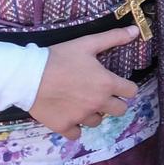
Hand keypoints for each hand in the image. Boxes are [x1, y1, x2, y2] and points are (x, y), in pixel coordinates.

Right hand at [29, 26, 141, 140]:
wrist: (27, 76)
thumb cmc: (59, 58)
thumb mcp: (87, 43)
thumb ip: (114, 37)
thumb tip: (136, 30)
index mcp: (107, 84)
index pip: (131, 92)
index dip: (127, 88)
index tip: (118, 85)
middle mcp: (97, 103)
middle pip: (120, 111)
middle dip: (114, 103)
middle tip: (101, 95)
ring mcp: (80, 117)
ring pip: (97, 122)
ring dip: (93, 114)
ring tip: (82, 103)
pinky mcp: (63, 126)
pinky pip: (76, 134)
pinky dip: (74, 127)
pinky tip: (69, 116)